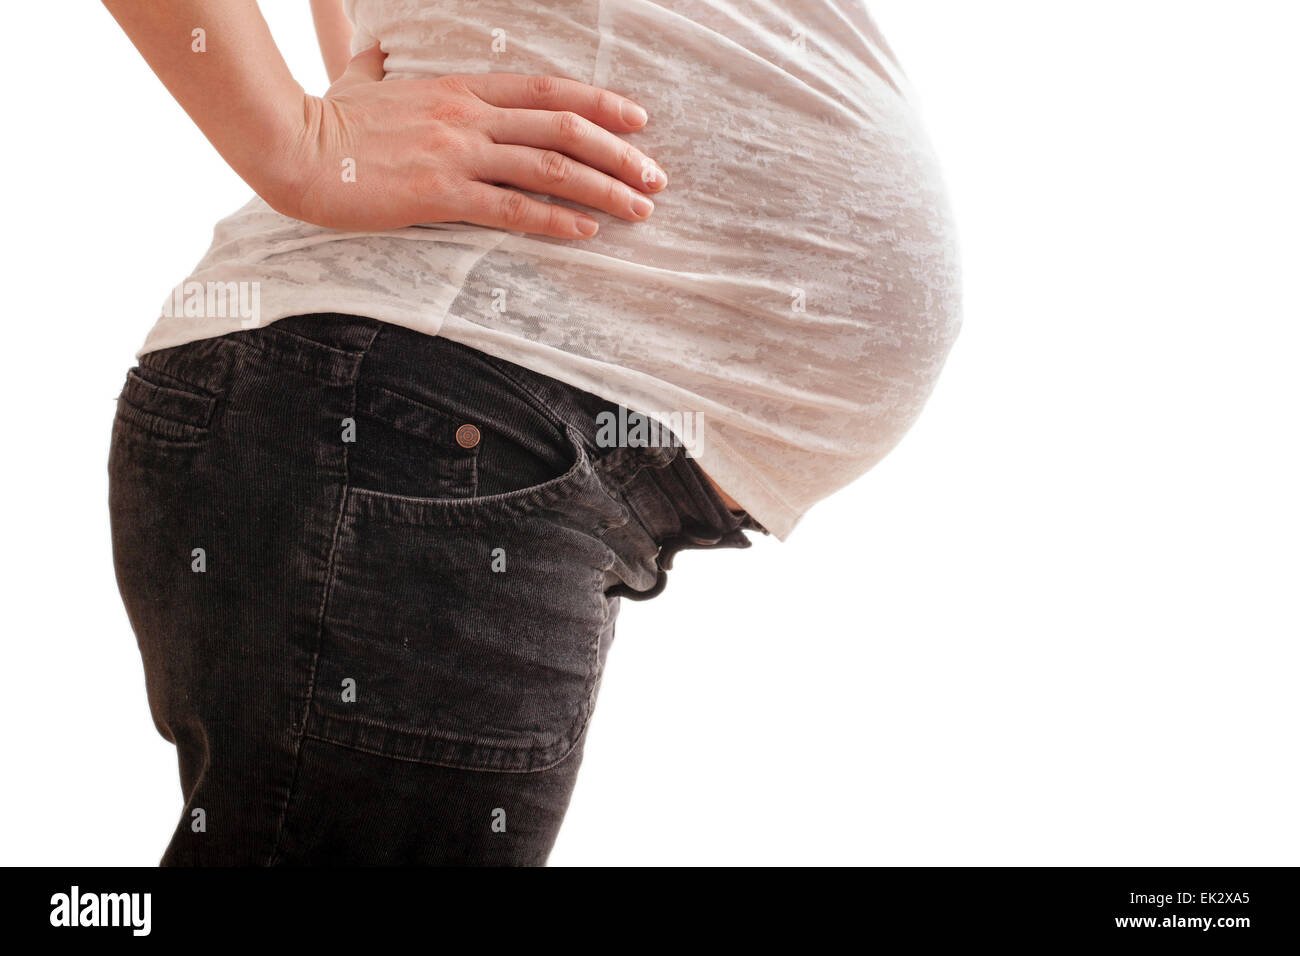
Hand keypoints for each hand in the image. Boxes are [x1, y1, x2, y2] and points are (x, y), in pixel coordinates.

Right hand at [265, 45, 667, 237]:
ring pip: (550, 167)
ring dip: (604, 189)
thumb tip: (378, 51)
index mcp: (459, 88)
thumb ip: (381, 65)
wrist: (290, 146)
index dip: (599, 103)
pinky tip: (588, 231)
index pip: (546, 91)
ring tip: (640, 210)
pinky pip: (512, 208)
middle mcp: (469, 117)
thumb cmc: (325, 116)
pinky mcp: (441, 195)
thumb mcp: (360, 78)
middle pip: (564, 128)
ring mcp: (458, 155)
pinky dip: (556, 219)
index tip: (637, 120)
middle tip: (655, 177)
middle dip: (620, 153)